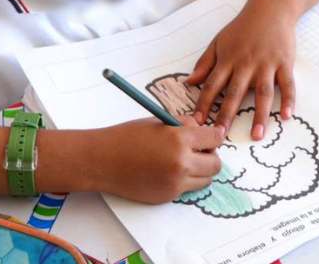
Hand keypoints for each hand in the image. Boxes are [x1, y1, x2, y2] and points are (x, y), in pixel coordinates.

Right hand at [88, 117, 223, 203]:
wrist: (102, 161)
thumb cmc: (126, 137)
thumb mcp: (157, 122)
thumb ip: (183, 125)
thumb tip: (201, 127)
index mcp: (179, 139)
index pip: (214, 138)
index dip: (214, 135)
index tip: (211, 135)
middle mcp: (181, 163)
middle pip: (216, 163)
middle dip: (210, 155)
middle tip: (198, 149)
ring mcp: (175, 183)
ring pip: (206, 179)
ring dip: (200, 170)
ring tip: (183, 160)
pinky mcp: (168, 196)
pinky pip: (188, 188)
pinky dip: (184, 180)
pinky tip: (167, 170)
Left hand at [186, 3, 296, 139]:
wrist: (270, 9)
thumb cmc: (242, 28)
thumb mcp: (218, 41)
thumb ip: (205, 63)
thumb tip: (190, 82)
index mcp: (228, 60)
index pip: (212, 85)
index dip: (204, 104)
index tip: (197, 122)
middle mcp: (246, 64)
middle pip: (235, 93)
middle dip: (226, 115)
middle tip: (220, 135)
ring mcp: (266, 64)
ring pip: (262, 93)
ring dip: (259, 115)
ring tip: (256, 135)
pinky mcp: (284, 63)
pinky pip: (287, 84)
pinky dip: (288, 100)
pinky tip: (286, 116)